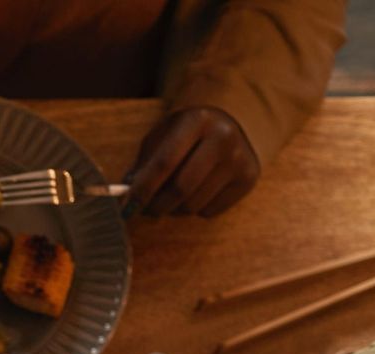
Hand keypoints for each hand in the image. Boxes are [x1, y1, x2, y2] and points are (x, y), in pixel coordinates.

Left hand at [124, 107, 259, 218]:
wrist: (227, 124)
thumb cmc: (184, 134)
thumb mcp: (162, 137)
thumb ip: (143, 165)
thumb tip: (126, 198)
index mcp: (197, 120)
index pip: (164, 163)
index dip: (142, 190)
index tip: (125, 209)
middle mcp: (223, 137)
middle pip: (180, 189)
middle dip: (156, 206)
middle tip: (144, 210)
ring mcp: (240, 158)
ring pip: (193, 205)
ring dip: (173, 210)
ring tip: (170, 198)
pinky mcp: (249, 178)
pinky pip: (209, 211)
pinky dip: (194, 210)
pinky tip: (196, 193)